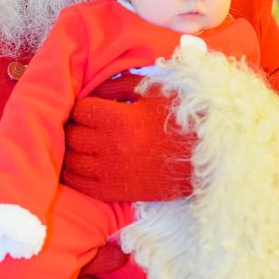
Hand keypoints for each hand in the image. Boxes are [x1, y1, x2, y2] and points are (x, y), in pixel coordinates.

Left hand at [62, 82, 195, 202]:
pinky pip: (79, 184)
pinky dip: (73, 174)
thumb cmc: (182, 120)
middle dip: (74, 127)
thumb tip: (93, 89)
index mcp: (118, 119)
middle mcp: (109, 147)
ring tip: (82, 144)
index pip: (79, 110)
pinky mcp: (115, 192)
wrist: (207, 159)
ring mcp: (110, 172)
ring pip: (70, 161)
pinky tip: (80, 165)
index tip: (91, 107)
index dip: (83, 106)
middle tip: (84, 125)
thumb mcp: (153, 92)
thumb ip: (119, 86)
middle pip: (71, 135)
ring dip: (72, 151)